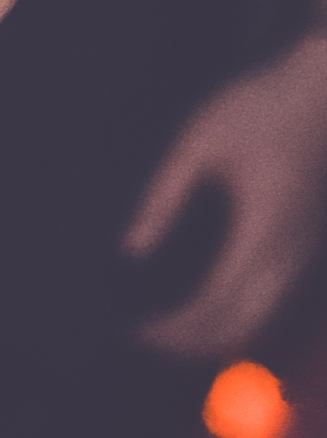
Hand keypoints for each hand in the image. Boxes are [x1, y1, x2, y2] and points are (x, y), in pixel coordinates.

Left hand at [122, 37, 326, 358]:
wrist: (322, 92)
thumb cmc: (259, 108)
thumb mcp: (199, 143)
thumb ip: (164, 197)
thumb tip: (131, 250)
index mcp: (260, 234)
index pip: (213, 307)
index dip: (173, 330)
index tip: (133, 330)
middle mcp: (288, 256)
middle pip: (241, 329)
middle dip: (191, 345)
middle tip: (144, 338)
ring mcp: (302, 255)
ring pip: (262, 321)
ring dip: (215, 335)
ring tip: (167, 328)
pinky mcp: (305, 247)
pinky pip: (273, 302)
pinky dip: (238, 317)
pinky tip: (205, 304)